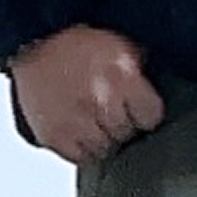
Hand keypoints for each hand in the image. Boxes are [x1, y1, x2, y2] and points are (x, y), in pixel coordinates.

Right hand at [9, 25, 165, 164]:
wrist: (35, 38)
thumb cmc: (77, 40)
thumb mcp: (122, 45)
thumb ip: (142, 69)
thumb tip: (161, 83)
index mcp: (123, 78)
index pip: (150, 117)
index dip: (145, 113)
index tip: (139, 109)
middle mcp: (101, 102)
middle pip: (126, 135)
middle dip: (123, 124)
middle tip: (113, 111)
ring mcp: (76, 122)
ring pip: (104, 150)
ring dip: (103, 139)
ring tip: (95, 121)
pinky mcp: (53, 135)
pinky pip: (78, 157)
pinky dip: (81, 147)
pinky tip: (80, 130)